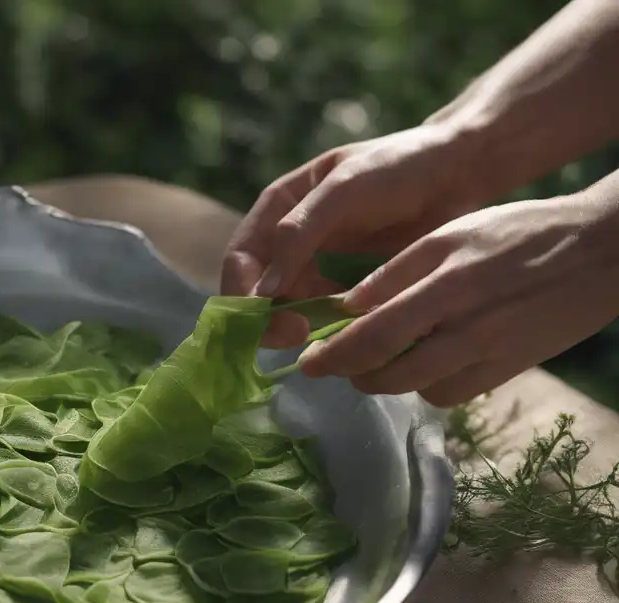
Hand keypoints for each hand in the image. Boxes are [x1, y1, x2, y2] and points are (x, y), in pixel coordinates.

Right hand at [221, 123, 484, 346]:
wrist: (460, 171)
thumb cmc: (401, 166)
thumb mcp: (345, 189)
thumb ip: (299, 233)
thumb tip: (262, 292)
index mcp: (277, 208)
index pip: (241, 259)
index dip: (245, 293)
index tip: (268, 317)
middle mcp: (287, 239)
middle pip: (257, 291)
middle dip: (268, 319)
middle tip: (297, 337)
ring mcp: (314, 265)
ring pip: (286, 309)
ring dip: (297, 327)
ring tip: (325, 335)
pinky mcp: (341, 286)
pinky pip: (320, 315)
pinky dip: (326, 328)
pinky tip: (348, 331)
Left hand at [299, 190, 618, 405]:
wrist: (601, 253)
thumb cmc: (519, 233)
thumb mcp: (454, 233)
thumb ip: (397, 271)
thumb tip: (348, 305)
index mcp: (446, 283)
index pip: (372, 334)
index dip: (332, 355)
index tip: (307, 363)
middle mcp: (465, 325)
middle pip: (387, 371)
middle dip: (348, 375)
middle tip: (328, 369)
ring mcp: (488, 354)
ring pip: (415, 388)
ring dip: (382, 382)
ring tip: (371, 365)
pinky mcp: (506, 372)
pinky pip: (449, 394)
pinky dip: (425, 387)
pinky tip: (421, 366)